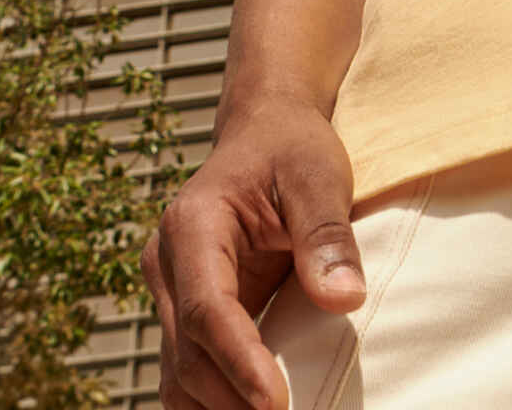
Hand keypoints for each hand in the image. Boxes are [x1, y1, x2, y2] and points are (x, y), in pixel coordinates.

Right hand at [142, 95, 366, 409]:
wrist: (266, 129)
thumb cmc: (292, 146)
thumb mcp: (319, 175)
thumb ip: (327, 234)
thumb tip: (344, 299)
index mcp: (192, 224)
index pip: (206, 309)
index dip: (238, 361)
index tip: (275, 403)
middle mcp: (167, 262)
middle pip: (186, 352)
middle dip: (230, 398)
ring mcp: (171, 289)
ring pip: (179, 371)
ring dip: (219, 406)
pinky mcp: (186, 308)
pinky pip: (190, 365)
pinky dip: (217, 396)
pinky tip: (252, 409)